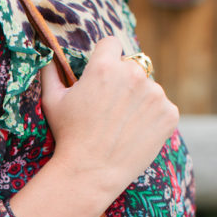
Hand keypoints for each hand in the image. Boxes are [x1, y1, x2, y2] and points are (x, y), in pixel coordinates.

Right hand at [40, 36, 178, 206]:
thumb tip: (47, 54)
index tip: (102, 75)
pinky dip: (153, 119)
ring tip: (121, 126)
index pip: (111, 43)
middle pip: (132, 66)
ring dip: (139, 100)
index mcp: (104, 66)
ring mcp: (155, 94)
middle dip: (122, 82)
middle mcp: (133, 74)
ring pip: (148, 88)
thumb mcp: (52, 101)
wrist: (91, 173)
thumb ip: (50, 71)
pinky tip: (135, 134)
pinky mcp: (169, 114)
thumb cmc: (68, 136)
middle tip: (109, 110)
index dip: (105, 58)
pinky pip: (163, 108)